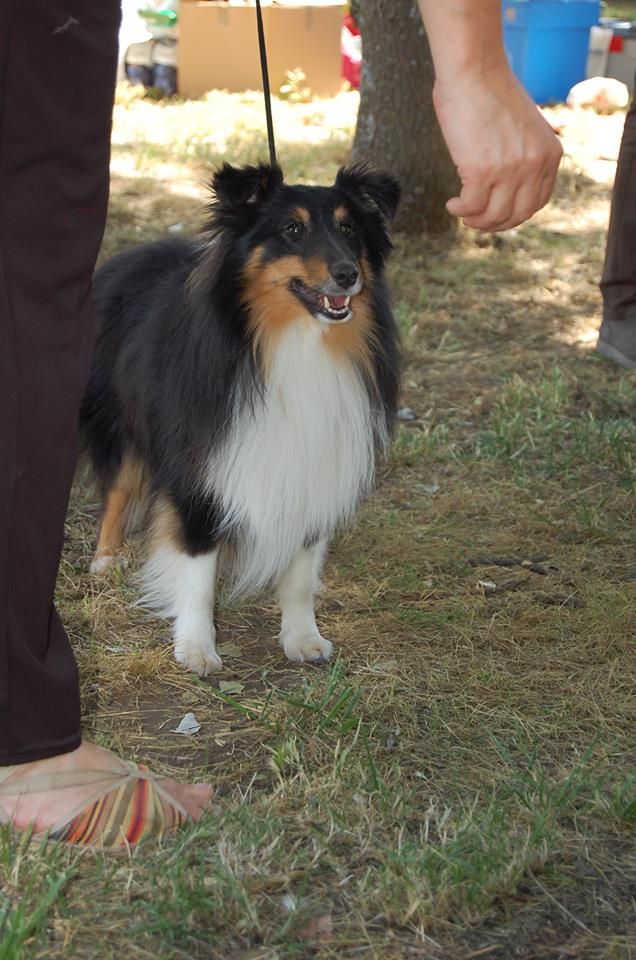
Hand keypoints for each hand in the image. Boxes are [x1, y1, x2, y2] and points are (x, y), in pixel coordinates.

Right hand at [432, 65, 562, 230]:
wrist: (474, 70)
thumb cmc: (492, 91)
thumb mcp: (525, 127)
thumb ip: (524, 155)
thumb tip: (508, 185)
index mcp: (549, 154)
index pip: (537, 202)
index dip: (515, 215)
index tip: (497, 214)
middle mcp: (534, 165)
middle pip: (517, 215)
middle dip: (495, 224)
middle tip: (477, 220)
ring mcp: (509, 170)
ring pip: (493, 216)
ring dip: (475, 221)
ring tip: (462, 213)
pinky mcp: (482, 171)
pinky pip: (471, 207)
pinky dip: (460, 210)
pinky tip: (452, 204)